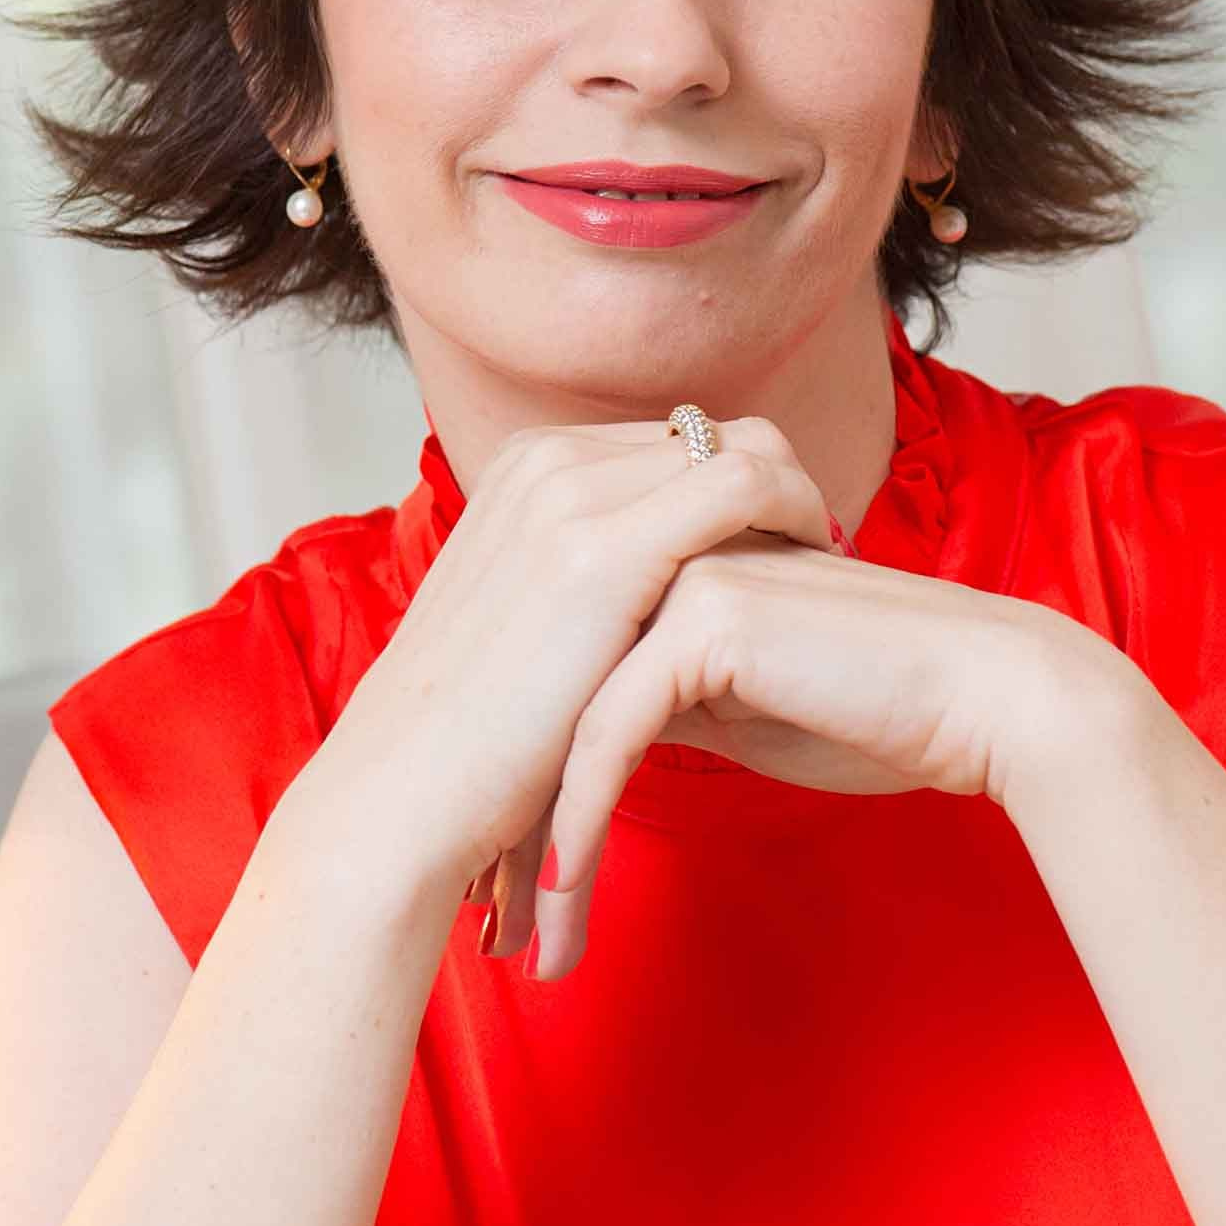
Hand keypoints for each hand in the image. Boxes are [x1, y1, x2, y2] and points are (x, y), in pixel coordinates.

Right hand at [302, 406, 847, 952]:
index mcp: (521, 469)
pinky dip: (795, 515)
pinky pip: (744, 485)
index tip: (780, 542)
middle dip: (778, 484)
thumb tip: (668, 586)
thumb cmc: (472, 739)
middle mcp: (543, 461)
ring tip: (820, 569)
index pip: (671, 439)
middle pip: (713, 430)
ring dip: (797, 501)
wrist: (405, 795)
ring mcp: (568, 494)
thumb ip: (585, 580)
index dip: (738, 483)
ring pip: (742, 445)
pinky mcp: (603, 550)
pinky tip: (811, 573)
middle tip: (817, 553)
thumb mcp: (524, 624)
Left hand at [526, 496, 1107, 979]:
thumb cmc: (882, 711)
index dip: (529, 797)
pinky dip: (580, 825)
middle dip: (514, 826)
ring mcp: (677, 580)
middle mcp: (658, 558)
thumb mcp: (745, 711)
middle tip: (495, 928)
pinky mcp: (702, 622)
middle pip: (547, 706)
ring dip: (536, 846)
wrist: (985, 697)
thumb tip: (595, 752)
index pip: (562, 691)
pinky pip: (610, 736)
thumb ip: (669, 706)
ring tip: (525, 941)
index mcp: (663, 570)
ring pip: (564, 725)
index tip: (510, 890)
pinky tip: (565, 896)